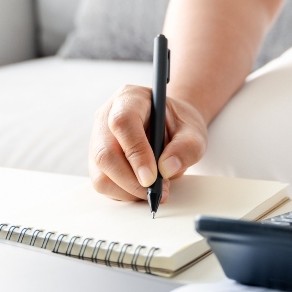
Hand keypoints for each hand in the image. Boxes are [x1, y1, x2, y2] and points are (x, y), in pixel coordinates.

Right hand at [89, 85, 208, 201]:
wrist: (169, 126)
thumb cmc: (178, 124)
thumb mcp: (193, 131)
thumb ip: (186, 147)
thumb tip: (166, 169)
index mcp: (130, 99)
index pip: (123, 122)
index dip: (136, 152)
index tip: (151, 177)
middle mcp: (107, 117)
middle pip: (105, 153)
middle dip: (130, 180)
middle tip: (155, 191)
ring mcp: (98, 140)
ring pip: (100, 174)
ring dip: (127, 190)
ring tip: (153, 189)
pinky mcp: (97, 161)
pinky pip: (102, 184)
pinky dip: (123, 193)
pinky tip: (142, 188)